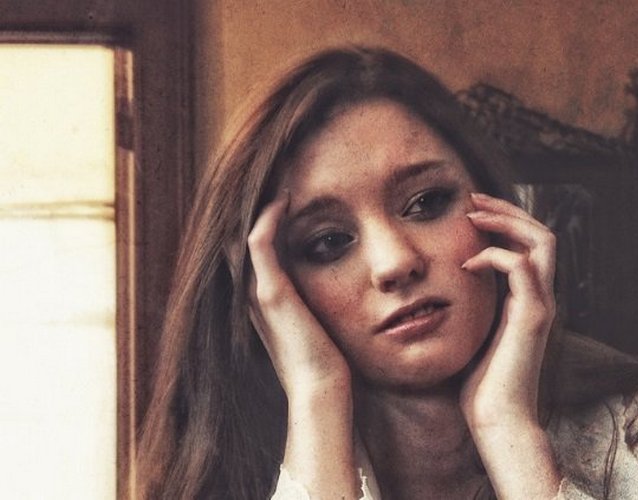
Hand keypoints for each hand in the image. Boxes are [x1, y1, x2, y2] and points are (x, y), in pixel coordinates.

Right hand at [247, 191, 351, 398]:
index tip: (282, 201)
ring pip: (245, 238)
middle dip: (256, 213)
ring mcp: (258, 293)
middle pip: (242, 242)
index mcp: (263, 302)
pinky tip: (284, 200)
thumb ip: (312, 304)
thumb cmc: (323, 360)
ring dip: (261, 211)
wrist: (320, 388)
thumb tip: (329, 289)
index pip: (254, 254)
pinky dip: (268, 219)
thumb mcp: (315, 323)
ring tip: (279, 187)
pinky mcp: (271, 293)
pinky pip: (259, 244)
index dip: (262, 226)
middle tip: (275, 185)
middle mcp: (253, 295)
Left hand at [460, 192, 560, 497]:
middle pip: (542, 234)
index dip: (504, 222)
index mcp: (528, 299)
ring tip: (472, 213)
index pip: (529, 245)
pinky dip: (495, 256)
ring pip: (542, 242)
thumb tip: (445, 286)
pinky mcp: (532, 319)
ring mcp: (541, 306)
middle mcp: (541, 297)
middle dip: (508, 210)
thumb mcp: (473, 332)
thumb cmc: (480, 382)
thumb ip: (472, 306)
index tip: (470, 210)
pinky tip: (466, 263)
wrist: (497, 420)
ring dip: (507, 221)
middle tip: (473, 198)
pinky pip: (522, 269)